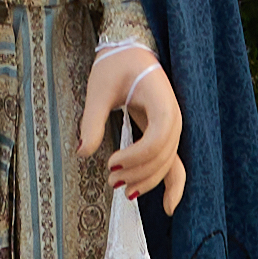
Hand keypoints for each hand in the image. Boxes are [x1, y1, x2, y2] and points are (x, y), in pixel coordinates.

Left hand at [81, 39, 185, 211]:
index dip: (136, 156)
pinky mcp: (166, 136)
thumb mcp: (99, 88)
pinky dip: (172, 185)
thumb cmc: (116, 66)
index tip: (111, 161)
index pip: (157, 138)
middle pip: (162, 155)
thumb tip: (82, 152)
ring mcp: (174, 128)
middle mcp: (174, 118)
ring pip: (167, 164)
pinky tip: (166, 207)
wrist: (132, 51)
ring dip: (147, 180)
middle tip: (110, 179)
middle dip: (138, 172)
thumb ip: (92, 120)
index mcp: (162, 102)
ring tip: (120, 187)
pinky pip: (175, 163)